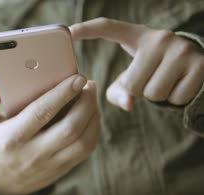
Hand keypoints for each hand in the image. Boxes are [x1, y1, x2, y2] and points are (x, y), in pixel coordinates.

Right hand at [0, 75, 99, 194]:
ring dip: (93, 116)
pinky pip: (86, 150)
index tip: (77, 77)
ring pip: (83, 141)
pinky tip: (92, 114)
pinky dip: (94, 130)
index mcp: (11, 138)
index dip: (62, 94)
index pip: (41, 113)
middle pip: (70, 128)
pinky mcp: (62, 169)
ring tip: (91, 96)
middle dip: (85, 103)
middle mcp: (33, 153)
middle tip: (89, 83)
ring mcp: (50, 164)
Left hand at [70, 18, 203, 110]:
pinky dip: (175, 99)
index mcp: (137, 36)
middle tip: (150, 79)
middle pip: (132, 84)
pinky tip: (180, 84)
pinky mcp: (199, 65)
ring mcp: (181, 50)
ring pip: (153, 93)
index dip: (87, 30)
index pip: (109, 28)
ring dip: (157, 96)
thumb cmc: (156, 71)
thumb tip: (128, 103)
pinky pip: (175, 98)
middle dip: (138, 91)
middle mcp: (159, 38)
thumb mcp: (135, 74)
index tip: (68, 31)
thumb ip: (120, 90)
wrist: (200, 65)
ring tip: (165, 80)